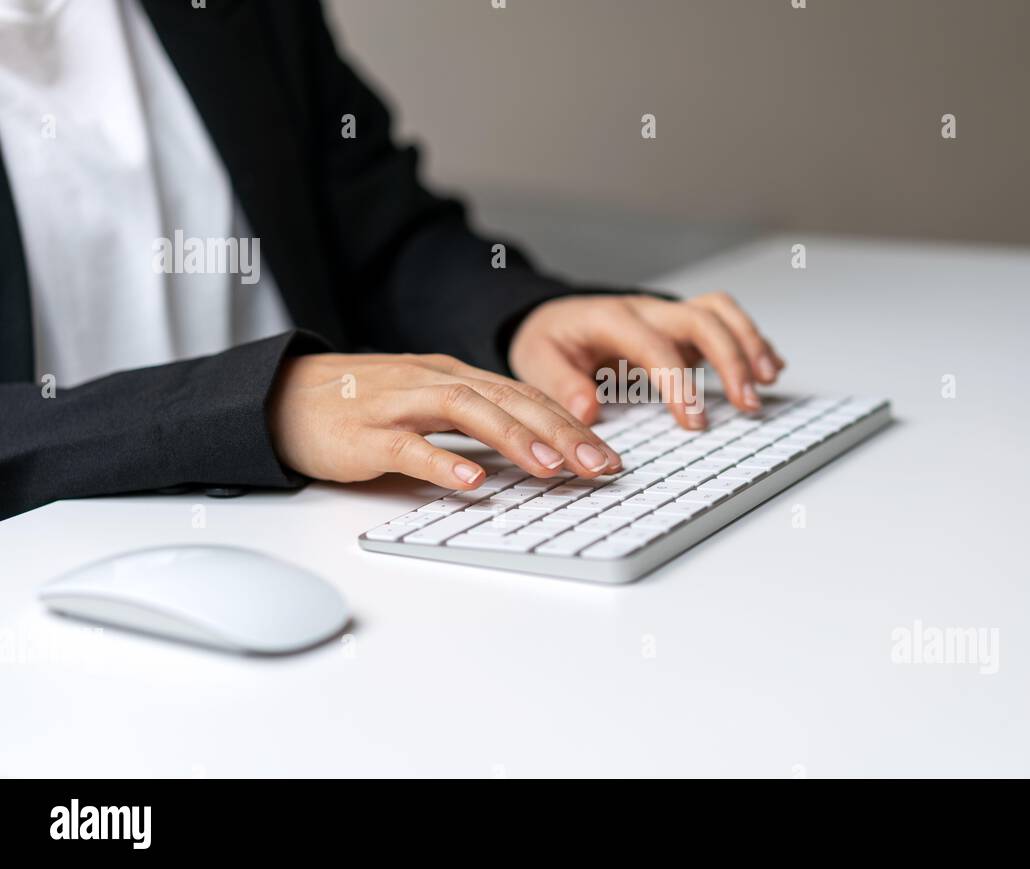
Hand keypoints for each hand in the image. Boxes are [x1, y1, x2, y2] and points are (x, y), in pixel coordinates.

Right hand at [267, 353, 621, 489]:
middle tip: (602, 467)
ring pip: (467, 411)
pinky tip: (472, 482)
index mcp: (454, 376)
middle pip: (509, 399)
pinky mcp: (364, 435)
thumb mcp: (429, 406)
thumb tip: (538, 449)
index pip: (525, 396)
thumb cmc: (363, 407)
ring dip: (515, 439)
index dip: (572, 424)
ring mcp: (398, 405)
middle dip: (562, 433)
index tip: (610, 457)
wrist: (283, 397)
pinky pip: (408, 447)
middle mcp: (433, 383)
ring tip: (553, 468)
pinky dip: (442, 462)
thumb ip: (477, 421)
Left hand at [508, 292, 785, 428]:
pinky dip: (751, 341)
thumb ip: (562, 385)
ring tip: (769, 379)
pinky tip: (770, 368)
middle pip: (701, 319)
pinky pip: (724, 321)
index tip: (695, 422)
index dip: (678, 383)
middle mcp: (646, 310)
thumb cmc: (548, 341)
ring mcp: (667, 315)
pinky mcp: (681, 326)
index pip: (654, 346)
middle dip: (731, 359)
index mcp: (610, 318)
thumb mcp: (536, 362)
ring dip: (749, 343)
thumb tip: (588, 410)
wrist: (551, 317)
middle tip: (747, 402)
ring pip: (720, 312)